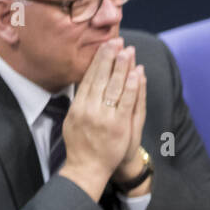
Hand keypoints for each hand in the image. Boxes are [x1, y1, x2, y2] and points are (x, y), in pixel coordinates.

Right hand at [59, 39, 145, 198]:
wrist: (87, 169)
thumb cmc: (81, 144)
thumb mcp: (72, 120)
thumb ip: (78, 100)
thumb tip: (83, 80)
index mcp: (77, 106)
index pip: (89, 77)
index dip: (98, 60)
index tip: (106, 45)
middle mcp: (89, 109)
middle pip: (101, 78)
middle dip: (110, 57)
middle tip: (118, 41)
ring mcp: (104, 118)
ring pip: (114, 87)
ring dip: (122, 67)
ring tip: (128, 51)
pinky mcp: (119, 126)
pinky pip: (127, 102)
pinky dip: (132, 86)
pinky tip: (136, 73)